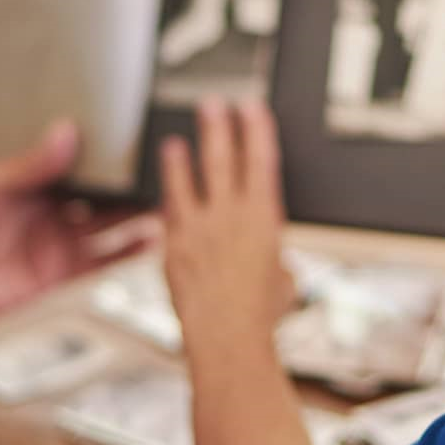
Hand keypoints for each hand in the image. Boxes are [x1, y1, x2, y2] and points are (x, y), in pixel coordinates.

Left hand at [0, 121, 150, 335]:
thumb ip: (31, 165)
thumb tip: (66, 132)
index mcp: (34, 181)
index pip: (81, 162)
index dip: (108, 153)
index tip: (137, 137)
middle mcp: (52, 209)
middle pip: (104, 194)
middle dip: (132, 183)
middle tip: (166, 167)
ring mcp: (59, 241)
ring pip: (112, 225)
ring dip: (139, 214)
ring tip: (172, 199)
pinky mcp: (62, 272)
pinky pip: (104, 261)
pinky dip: (130, 252)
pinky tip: (154, 238)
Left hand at [160, 97, 295, 355]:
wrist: (227, 340)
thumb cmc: (261, 317)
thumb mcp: (284, 280)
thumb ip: (273, 260)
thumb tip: (271, 262)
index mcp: (262, 217)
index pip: (260, 160)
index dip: (256, 130)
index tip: (252, 108)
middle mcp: (227, 216)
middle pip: (220, 159)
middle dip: (217, 128)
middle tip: (211, 104)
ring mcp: (196, 230)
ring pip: (184, 183)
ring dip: (178, 159)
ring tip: (172, 143)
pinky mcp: (172, 249)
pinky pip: (166, 217)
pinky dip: (164, 204)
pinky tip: (160, 196)